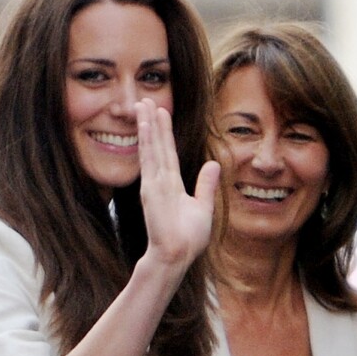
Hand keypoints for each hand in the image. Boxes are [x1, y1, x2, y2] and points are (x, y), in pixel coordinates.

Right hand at [135, 98, 219, 268]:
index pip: (167, 152)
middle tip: (144, 100)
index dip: (164, 132)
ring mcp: (154, 183)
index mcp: (172, 185)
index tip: (160, 113)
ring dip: (147, 125)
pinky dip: (147, 140)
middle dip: (151, 122)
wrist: (177, 255)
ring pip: (152, 147)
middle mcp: (160, 180)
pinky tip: (145, 125)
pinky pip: (150, 159)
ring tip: (143, 104)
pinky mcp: (151, 188)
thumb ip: (206, 185)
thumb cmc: (188, 238)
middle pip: (156, 145)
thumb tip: (213, 164)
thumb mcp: (203, 207)